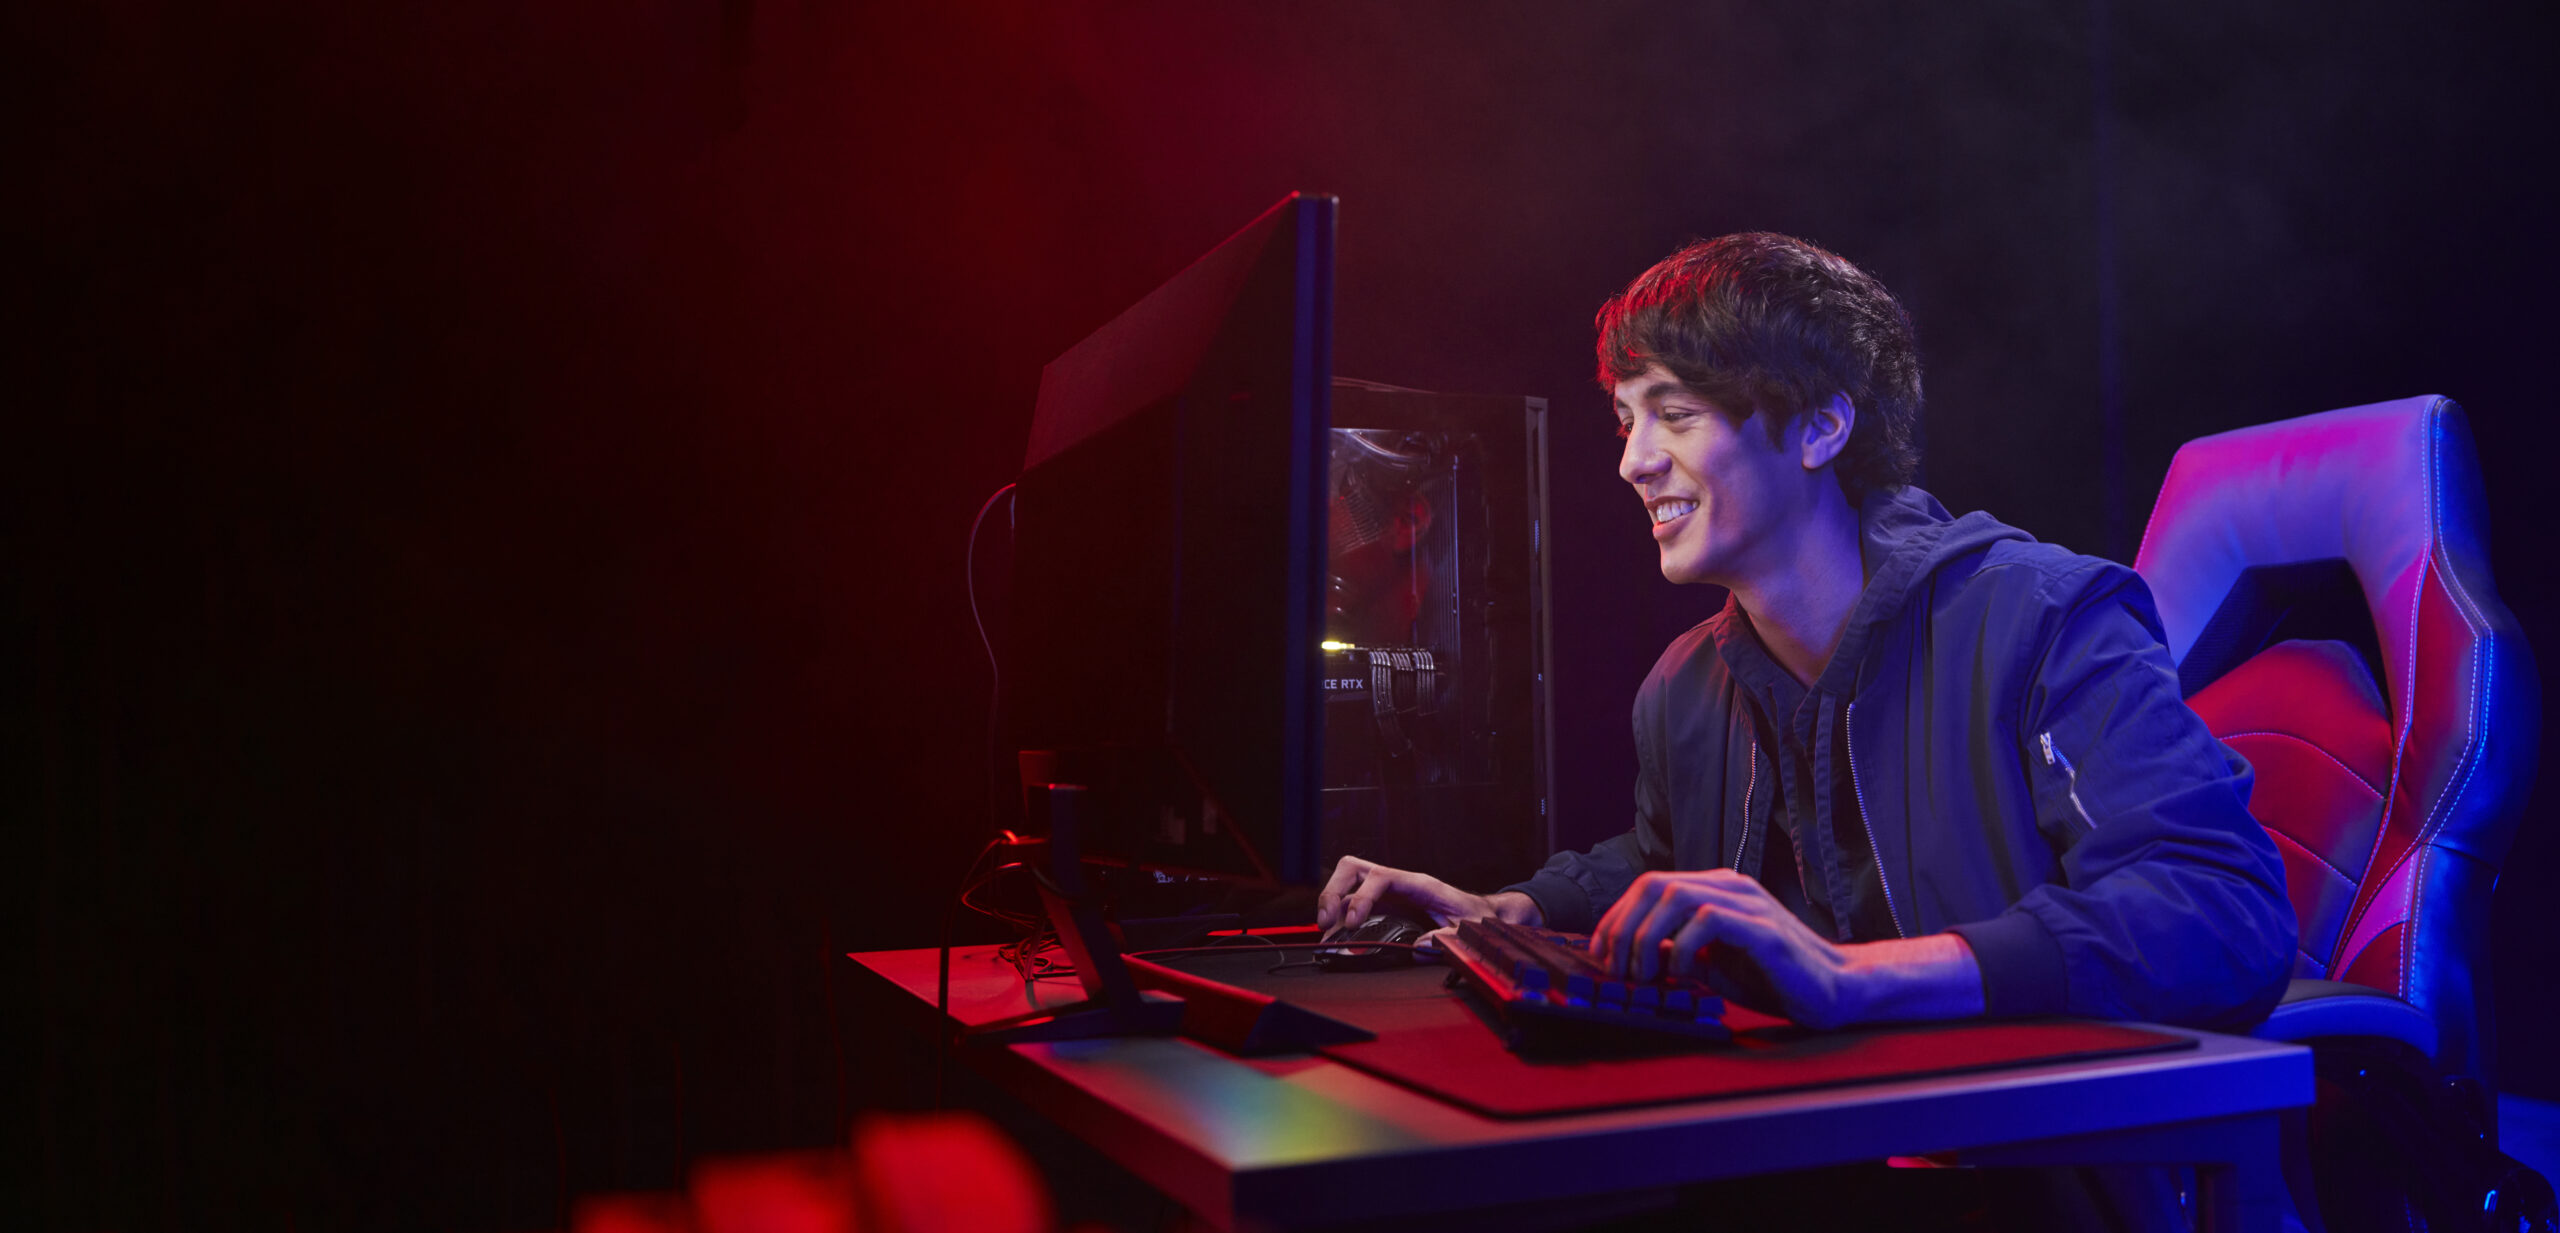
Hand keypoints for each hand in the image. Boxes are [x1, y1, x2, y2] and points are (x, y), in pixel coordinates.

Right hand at [1315, 856, 1538, 932]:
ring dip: (1332, 901)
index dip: (1361, 898)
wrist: (1486, 915)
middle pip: (1354, 869)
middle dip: (1333, 892)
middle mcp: (1401, 883)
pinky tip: (1338, 933)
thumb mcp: (1469, 930)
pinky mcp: (1387, 904)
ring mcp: (1391, 891)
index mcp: (1420, 885)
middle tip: (1326, 922)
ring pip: (1349, 881)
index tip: (1352, 923)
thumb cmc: (1478, 918)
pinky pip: (1356, 900)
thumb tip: (1419, 947)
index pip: (1381, 878)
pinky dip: (1341, 914)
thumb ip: (1446, 938)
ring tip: (1326, 930)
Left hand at [1590, 869, 1981, 1029]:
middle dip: (1623, 928)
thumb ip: (1675, 952)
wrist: (1832, 990)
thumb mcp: (1710, 966)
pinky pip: (1709, 921)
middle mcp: (1729, 886)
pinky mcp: (1763, 929)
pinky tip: (1685, 975)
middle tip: (1617, 970)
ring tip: (1645, 976)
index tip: (1600, 954)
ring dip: (1647, 938)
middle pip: (1653, 884)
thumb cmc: (1771, 978)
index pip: (1648, 885)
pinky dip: (1685, 948)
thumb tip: (1631, 955)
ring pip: (1675, 897)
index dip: (1616, 917)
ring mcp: (1748, 903)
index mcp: (1715, 889)